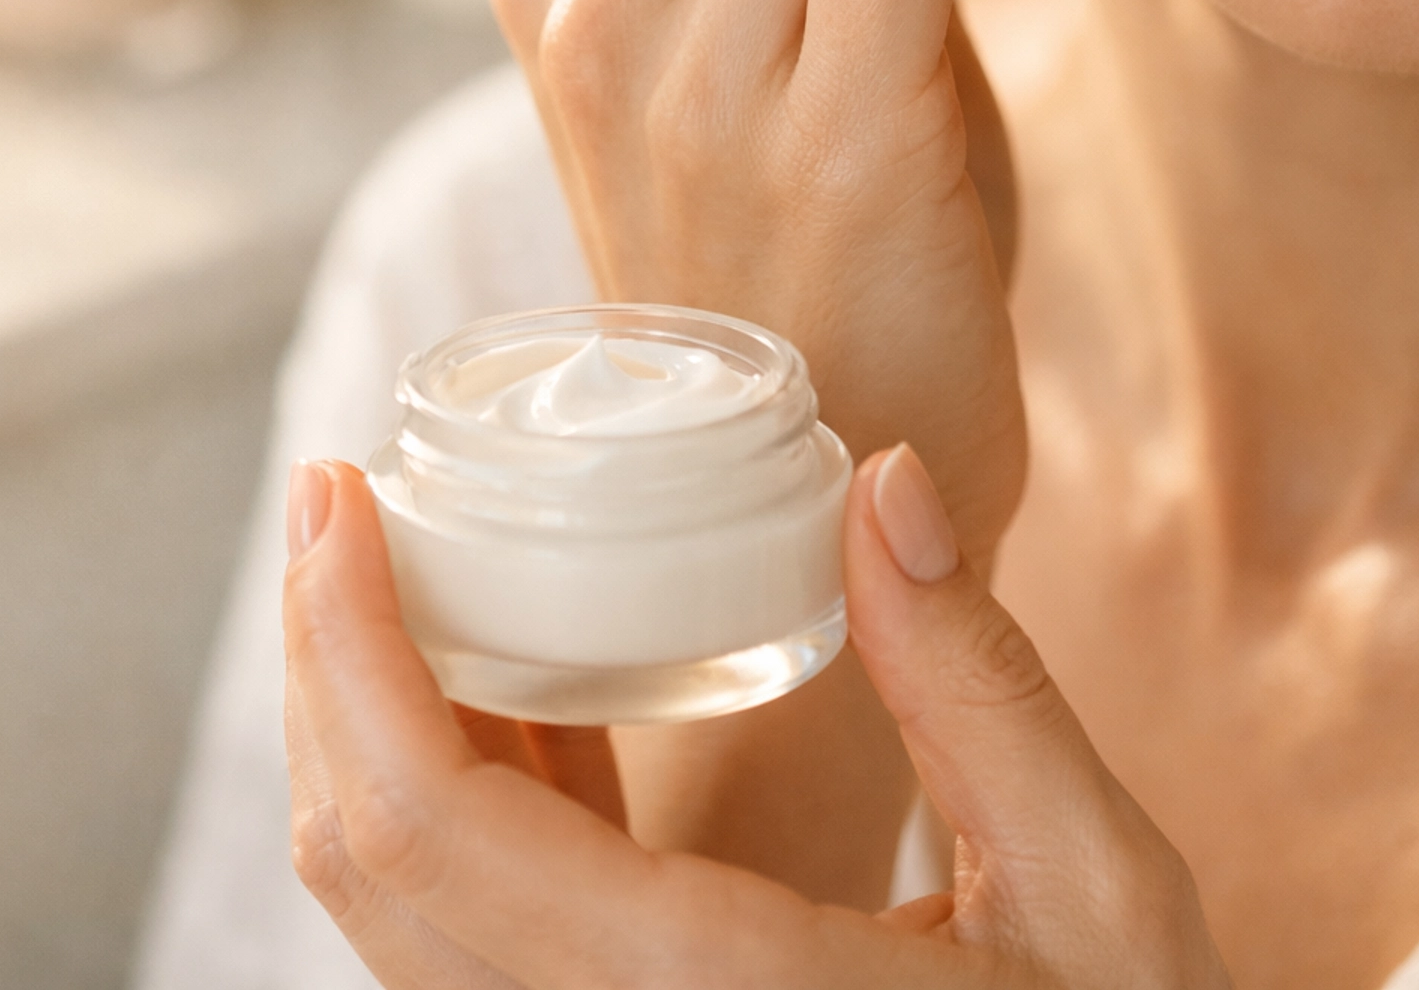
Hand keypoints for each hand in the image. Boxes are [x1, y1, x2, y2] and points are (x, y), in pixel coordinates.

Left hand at [285, 454, 1231, 989]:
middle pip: (379, 873)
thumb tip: (883, 482)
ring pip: (411, 916)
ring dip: (369, 730)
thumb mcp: (1094, 886)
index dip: (348, 653)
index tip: (339, 497)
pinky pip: (489, 936)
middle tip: (333, 500)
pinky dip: (456, 799)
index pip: (435, 831)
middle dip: (323, 668)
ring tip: (387, 568)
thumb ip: (981, 686)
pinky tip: (503, 685)